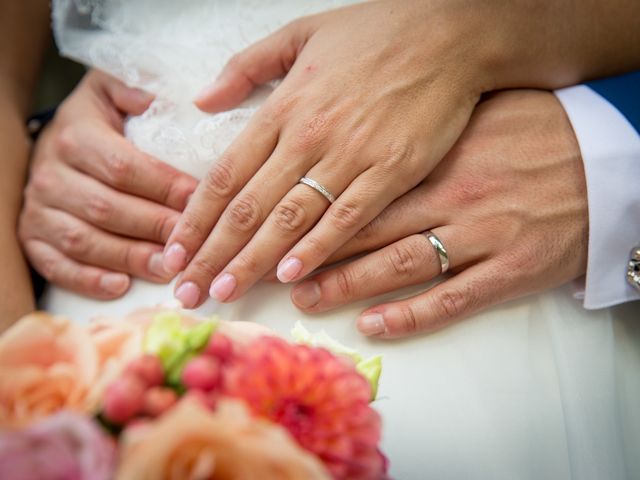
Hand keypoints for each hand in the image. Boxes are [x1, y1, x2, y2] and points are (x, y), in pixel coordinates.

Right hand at [18, 70, 196, 298]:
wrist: (56, 142)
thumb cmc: (99, 121)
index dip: (163, 187)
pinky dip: (87, 279)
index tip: (200, 201)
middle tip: (192, 245)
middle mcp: (51, 174)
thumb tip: (156, 100)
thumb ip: (135, 90)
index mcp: (76, 136)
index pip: (123, 166)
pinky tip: (120, 286)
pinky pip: (55, 265)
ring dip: (129, 258)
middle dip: (154, 228)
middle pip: (107, 208)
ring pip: (83, 240)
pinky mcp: (33, 237)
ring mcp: (39, 209)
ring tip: (168, 270)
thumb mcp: (112, 91)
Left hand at [166, 0, 637, 308]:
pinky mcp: (391, 171)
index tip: (174, 251)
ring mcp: (350, 156)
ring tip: (225, 292)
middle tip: (189, 290)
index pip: (225, 174)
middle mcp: (308, 135)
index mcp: (283, 107)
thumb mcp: (301, 32)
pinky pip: (346, 217)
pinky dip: (317, 247)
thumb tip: (203, 101)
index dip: (195, 218)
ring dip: (253, 260)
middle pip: (248, 205)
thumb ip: (246, 67)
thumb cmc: (376, 32)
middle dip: (213, 253)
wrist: (450, 34)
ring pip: (290, 218)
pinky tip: (292, 275)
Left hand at [289, 90, 587, 337]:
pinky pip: (452, 298)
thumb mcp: (474, 120)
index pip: (360, 187)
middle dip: (315, 252)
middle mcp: (453, 197)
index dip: (313, 208)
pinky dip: (411, 315)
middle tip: (271, 270)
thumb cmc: (535, 134)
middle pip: (369, 229)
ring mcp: (482, 235)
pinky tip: (375, 324)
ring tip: (307, 297)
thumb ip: (420, 137)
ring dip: (348, 284)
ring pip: (401, 265)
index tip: (276, 224)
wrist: (607, 162)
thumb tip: (363, 147)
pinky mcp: (510, 270)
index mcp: (438, 158)